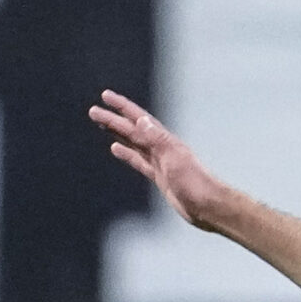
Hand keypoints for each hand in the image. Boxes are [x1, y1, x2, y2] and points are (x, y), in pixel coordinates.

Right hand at [90, 90, 232, 230]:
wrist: (207, 206)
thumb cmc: (194, 182)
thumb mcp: (174, 159)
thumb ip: (157, 140)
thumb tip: (142, 119)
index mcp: (165, 140)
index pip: (139, 119)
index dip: (122, 106)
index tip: (105, 96)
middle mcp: (161, 147)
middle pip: (132, 129)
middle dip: (113, 119)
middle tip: (93, 111)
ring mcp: (160, 161)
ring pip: (133, 143)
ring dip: (118, 132)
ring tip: (102, 124)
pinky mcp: (159, 175)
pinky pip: (138, 160)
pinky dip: (126, 153)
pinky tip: (116, 148)